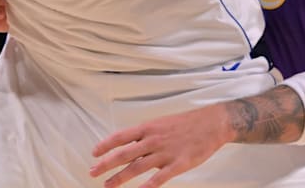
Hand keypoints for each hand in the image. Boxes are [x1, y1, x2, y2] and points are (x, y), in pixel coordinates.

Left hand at [90, 106, 228, 187]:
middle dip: (106, 164)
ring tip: (107, 185)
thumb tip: (128, 145)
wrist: (212, 123)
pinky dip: (148, 186)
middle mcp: (154, 140)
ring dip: (120, 177)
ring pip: (138, 167)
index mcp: (148, 127)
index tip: (94, 153)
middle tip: (92, 172)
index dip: (105, 145)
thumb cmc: (185, 123)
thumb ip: (145, 135)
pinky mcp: (179, 164)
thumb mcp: (161, 123)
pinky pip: (160, 178)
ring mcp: (166, 152)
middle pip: (124, 153)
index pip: (121, 136)